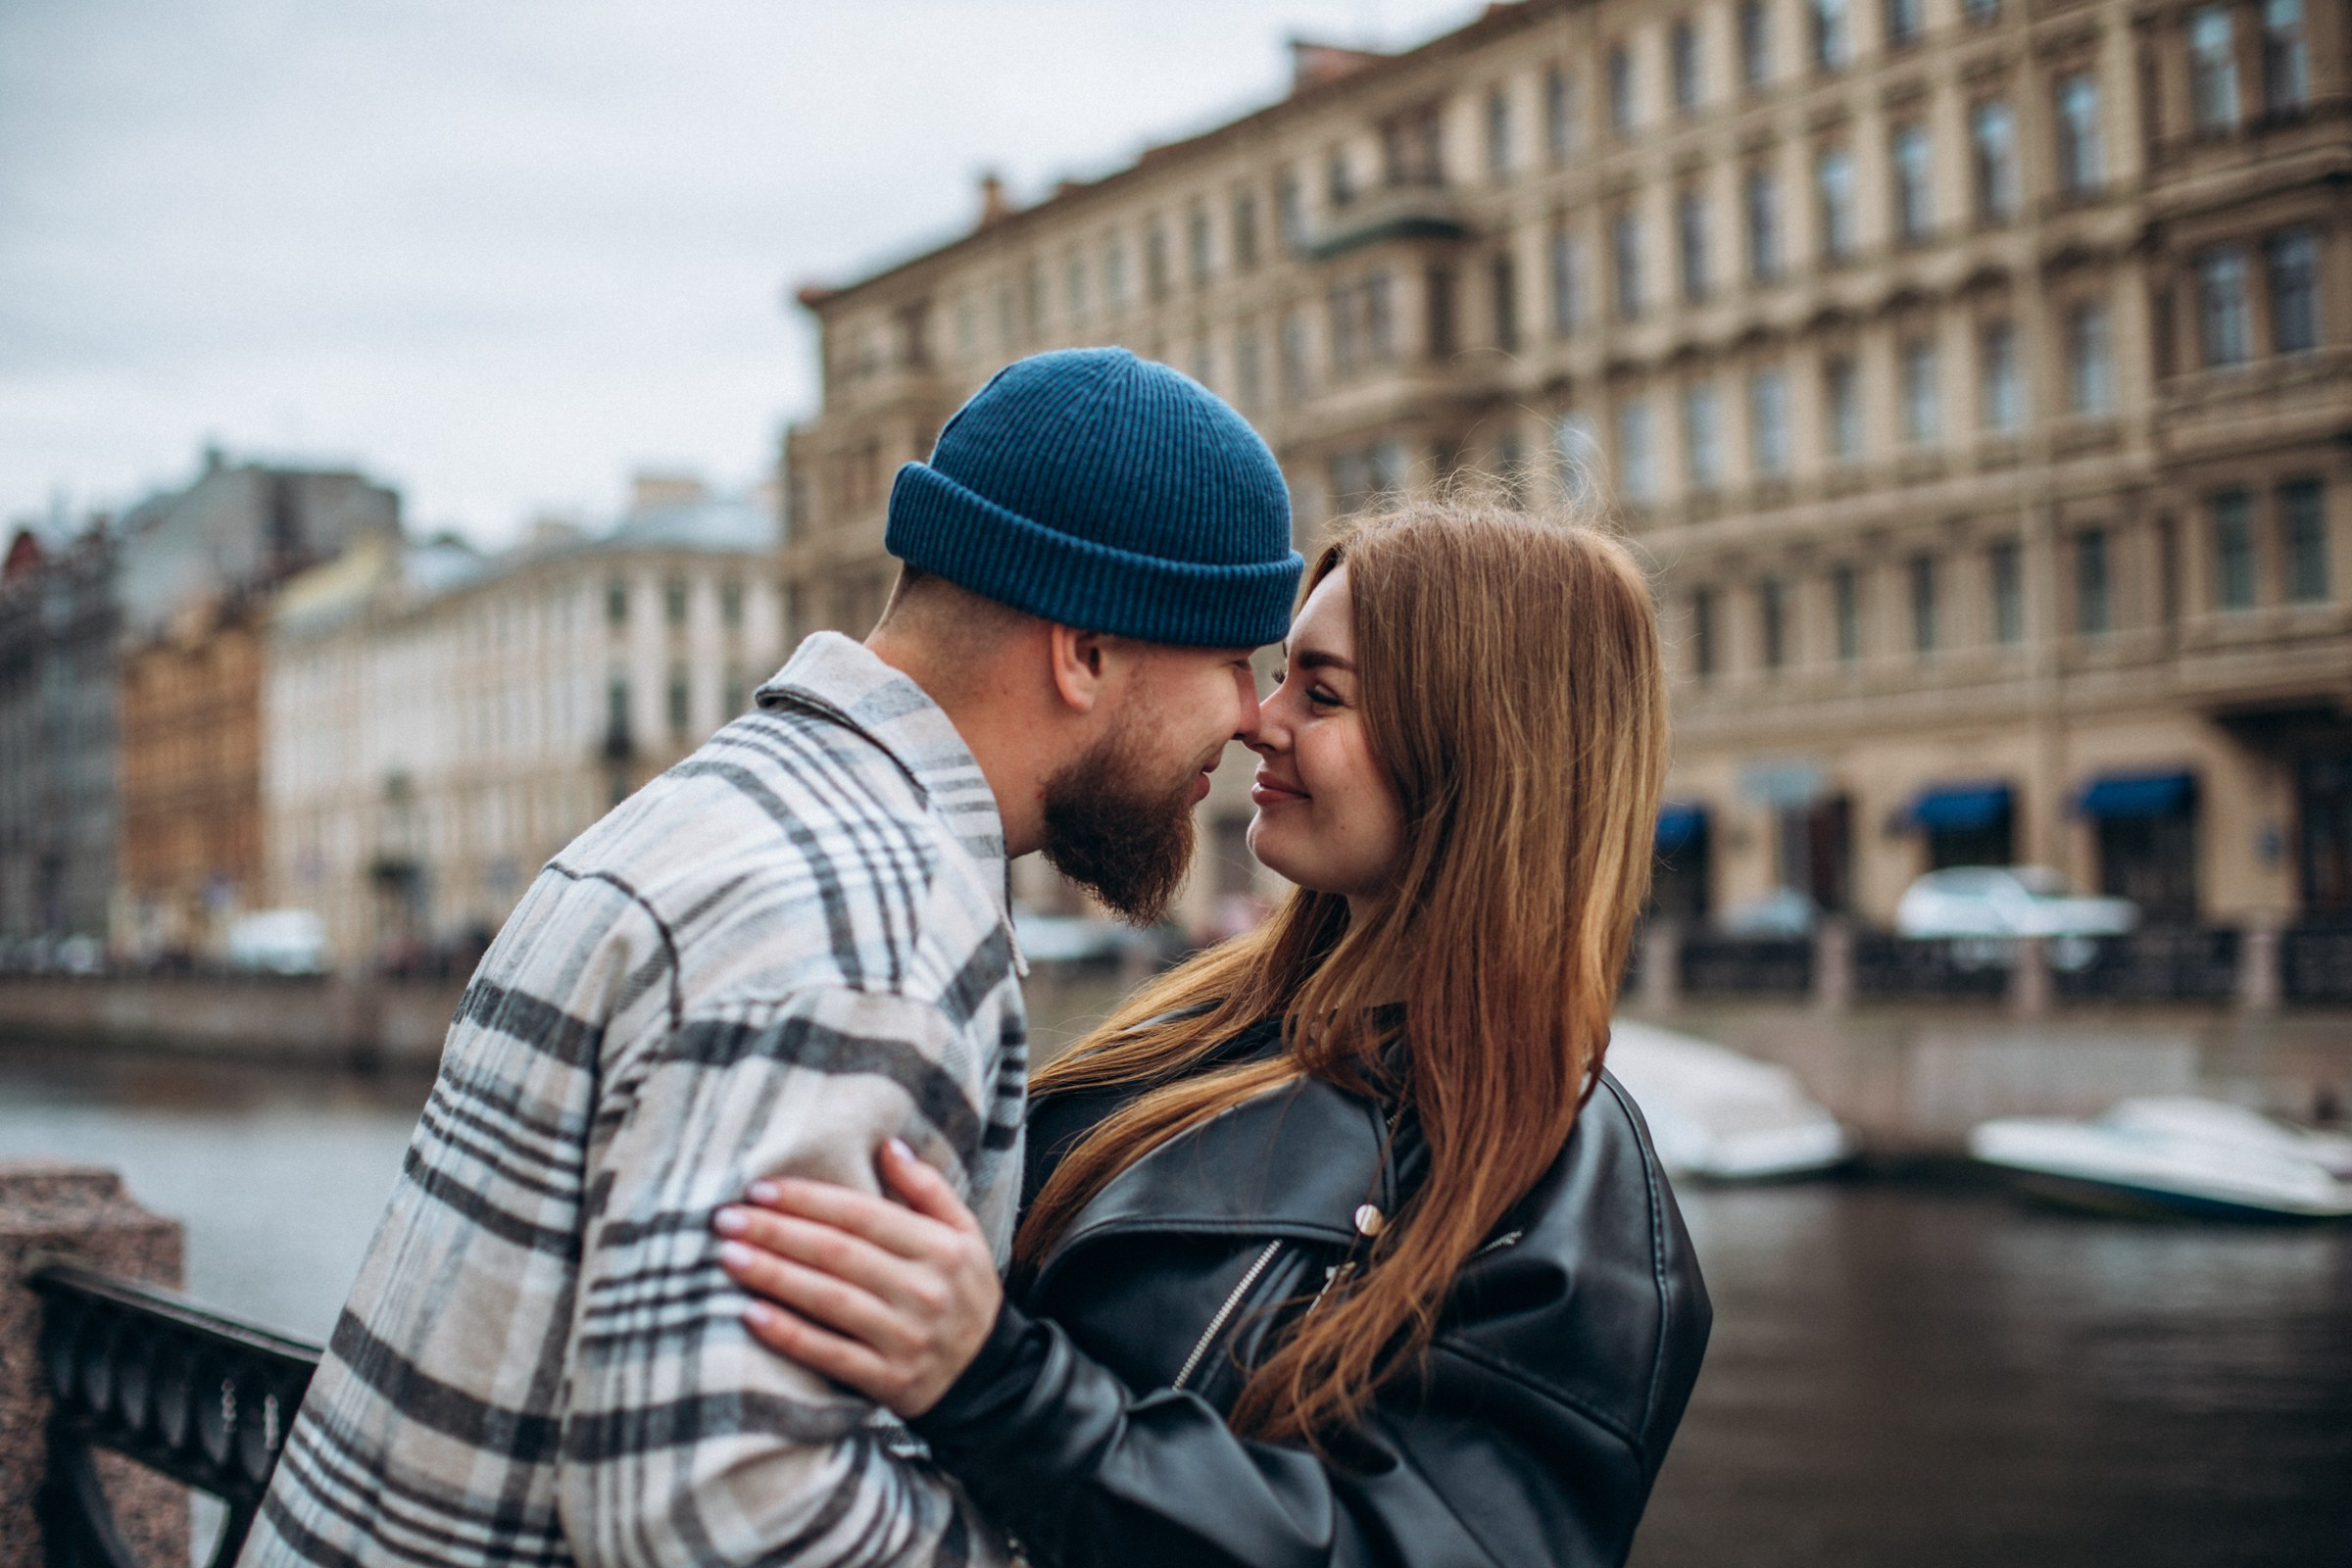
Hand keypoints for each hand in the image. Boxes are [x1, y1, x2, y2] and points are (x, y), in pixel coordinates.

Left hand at [714, 1138, 1001, 1417]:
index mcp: (939, 1247)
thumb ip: (929, 1189)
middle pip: (838, 1253)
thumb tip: (888, 1146)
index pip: (863, 1214)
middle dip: (777, 1232)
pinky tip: (751, 1315)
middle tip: (726, 1218)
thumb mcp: (964, 1235)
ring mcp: (905, 1337)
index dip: (809, 1199)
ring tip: (728, 1256)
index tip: (760, 1188)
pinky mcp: (889, 1380)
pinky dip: (789, 1335)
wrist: (993, 1378)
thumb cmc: (965, 1294)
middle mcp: (923, 1289)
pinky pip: (831, 1355)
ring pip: (830, 1300)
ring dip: (774, 1276)